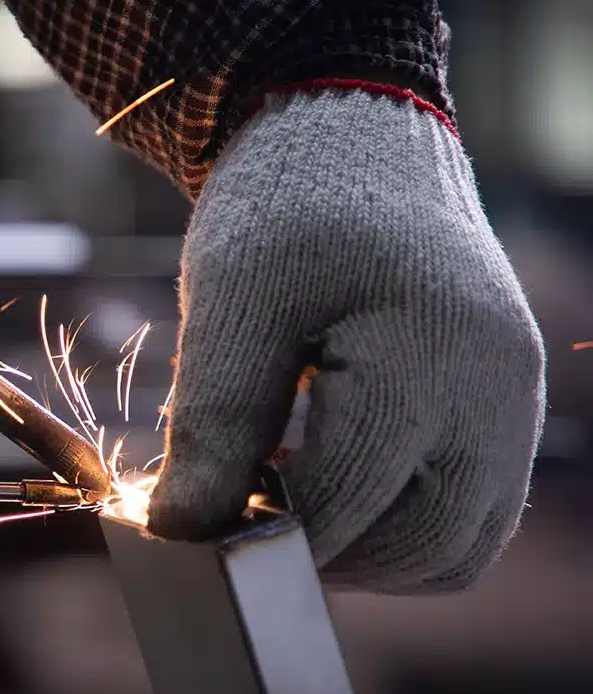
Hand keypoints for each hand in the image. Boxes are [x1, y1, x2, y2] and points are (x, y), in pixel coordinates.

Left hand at [147, 86, 544, 592]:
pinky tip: (327, 485)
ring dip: (367, 553)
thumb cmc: (287, 205)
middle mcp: (497, 391)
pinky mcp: (501, 410)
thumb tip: (180, 530)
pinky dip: (396, 524)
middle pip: (425, 548)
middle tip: (242, 519)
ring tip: (284, 502)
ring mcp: (511, 404)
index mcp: (432, 353)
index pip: (351, 501)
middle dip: (325, 556)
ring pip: (455, 547)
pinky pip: (465, 513)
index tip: (194, 521)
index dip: (264, 529)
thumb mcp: (231, 301)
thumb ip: (213, 421)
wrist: (350, 137)